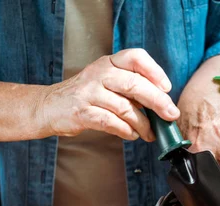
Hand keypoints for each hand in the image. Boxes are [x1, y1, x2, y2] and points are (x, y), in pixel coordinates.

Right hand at [39, 48, 179, 141]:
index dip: (155, 71)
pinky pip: (111, 123)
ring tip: (150, 133)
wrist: (49, 107)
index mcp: (108, 62)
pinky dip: (126, 131)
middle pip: (135, 84)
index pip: (136, 57)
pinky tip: (132, 135)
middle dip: (158, 102)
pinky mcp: (82, 112)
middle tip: (170, 115)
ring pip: (125, 108)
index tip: (167, 88)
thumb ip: (130, 87)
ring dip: (143, 124)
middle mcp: (99, 73)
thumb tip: (161, 104)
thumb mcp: (106, 81)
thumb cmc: (85, 96)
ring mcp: (89, 92)